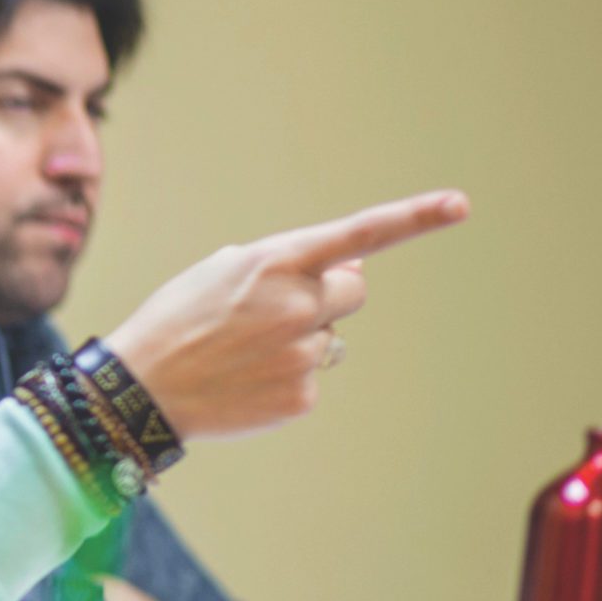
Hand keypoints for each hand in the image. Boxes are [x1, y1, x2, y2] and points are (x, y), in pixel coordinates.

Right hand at [102, 189, 468, 439]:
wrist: (141, 389)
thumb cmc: (176, 320)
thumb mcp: (219, 272)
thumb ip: (282, 266)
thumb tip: (343, 272)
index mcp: (276, 263)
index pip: (359, 236)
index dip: (414, 217)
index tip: (460, 204)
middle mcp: (298, 305)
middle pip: (353, 290)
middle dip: (326, 295)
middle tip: (272, 310)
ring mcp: (303, 353)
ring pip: (329, 337)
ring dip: (298, 339)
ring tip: (242, 351)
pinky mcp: (302, 396)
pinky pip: (312, 376)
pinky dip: (284, 377)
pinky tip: (244, 380)